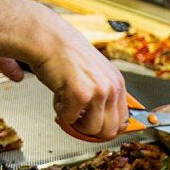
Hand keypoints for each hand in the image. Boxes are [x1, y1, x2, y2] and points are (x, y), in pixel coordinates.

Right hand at [22, 11, 128, 140]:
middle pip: (109, 130)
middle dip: (90, 129)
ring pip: (91, 129)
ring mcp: (98, 92)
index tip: (92, 123)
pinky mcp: (79, 95)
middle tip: (77, 117)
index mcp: (117, 83)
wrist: (47, 38)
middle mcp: (111, 87)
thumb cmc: (65, 54)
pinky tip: (58, 93)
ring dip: (75, 120)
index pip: (122, 121)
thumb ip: (104, 94)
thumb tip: (106, 121)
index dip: (105, 126)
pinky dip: (59, 110)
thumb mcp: (95, 74)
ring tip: (67, 102)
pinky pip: (69, 119)